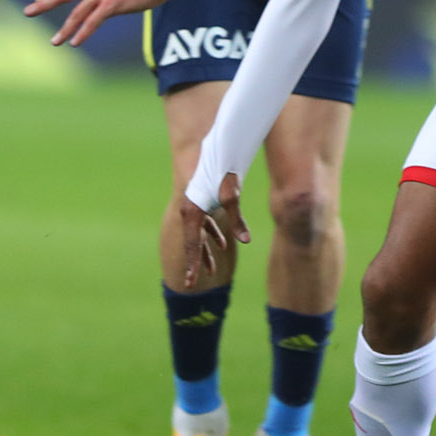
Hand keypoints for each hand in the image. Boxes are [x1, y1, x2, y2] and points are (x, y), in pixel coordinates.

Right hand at [176, 173, 249, 287]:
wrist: (213, 152)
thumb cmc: (221, 173)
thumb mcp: (231, 196)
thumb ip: (237, 220)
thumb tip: (245, 241)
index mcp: (192, 213)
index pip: (191, 246)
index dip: (192, 265)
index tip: (190, 283)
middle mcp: (189, 212)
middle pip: (191, 244)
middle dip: (194, 264)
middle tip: (191, 284)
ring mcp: (194, 208)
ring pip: (197, 236)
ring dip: (204, 253)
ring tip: (209, 271)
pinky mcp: (201, 203)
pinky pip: (203, 226)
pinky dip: (211, 236)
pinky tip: (223, 245)